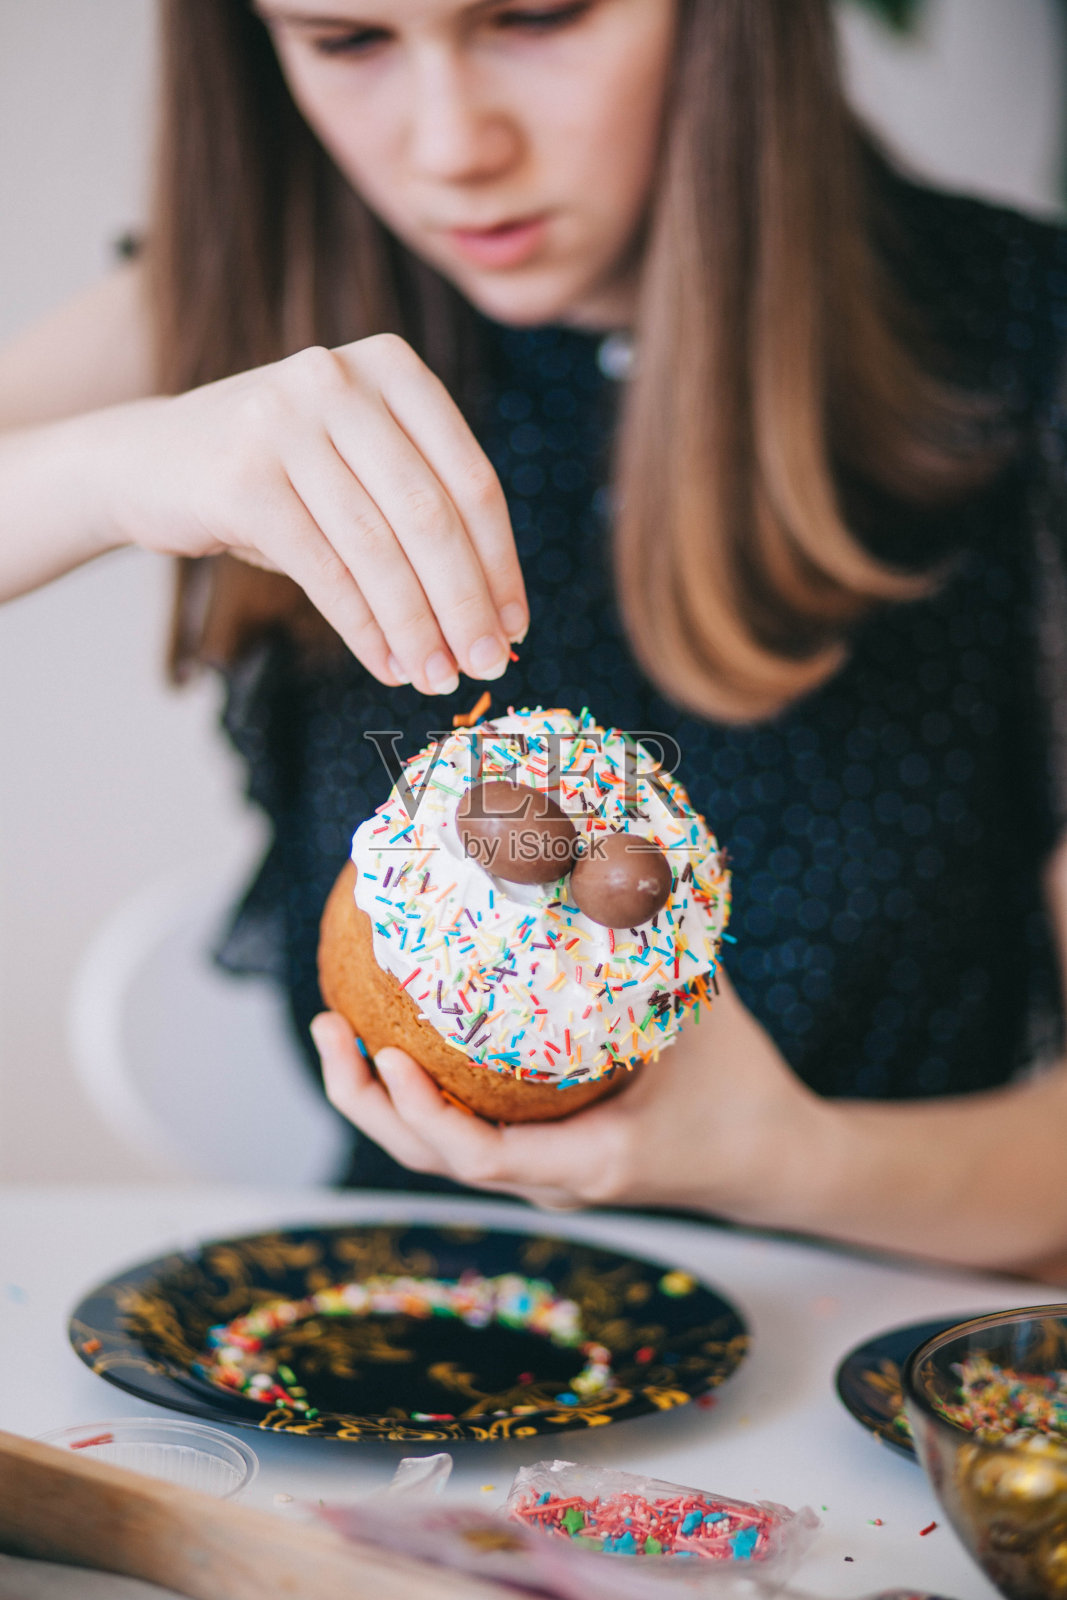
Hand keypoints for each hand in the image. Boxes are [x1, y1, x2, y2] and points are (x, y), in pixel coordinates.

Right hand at [105, 335, 526, 694]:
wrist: (146, 461)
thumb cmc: (274, 475)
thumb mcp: (354, 467)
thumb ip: (417, 517)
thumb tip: (491, 620)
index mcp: (390, 366)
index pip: (471, 478)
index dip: (499, 561)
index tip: (515, 625)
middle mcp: (339, 379)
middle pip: (432, 515)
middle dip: (465, 603)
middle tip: (487, 666)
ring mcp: (284, 421)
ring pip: (379, 549)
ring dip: (417, 628)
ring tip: (437, 678)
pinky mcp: (242, 478)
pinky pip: (324, 571)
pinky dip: (364, 628)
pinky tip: (387, 664)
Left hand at [311, 970, 838, 1218]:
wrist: (775, 1159)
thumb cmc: (744, 1087)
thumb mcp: (704, 1011)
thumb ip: (652, 948)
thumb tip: (606, 862)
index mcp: (588, 1161)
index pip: (479, 1157)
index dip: (423, 1111)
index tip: (389, 1054)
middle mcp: (552, 1181)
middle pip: (432, 1159)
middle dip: (369, 1101)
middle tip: (329, 1026)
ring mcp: (542, 1175)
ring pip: (439, 1150)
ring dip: (383, 1097)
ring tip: (341, 1027)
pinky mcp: (543, 1158)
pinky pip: (467, 1130)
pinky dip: (424, 1092)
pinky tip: (404, 1033)